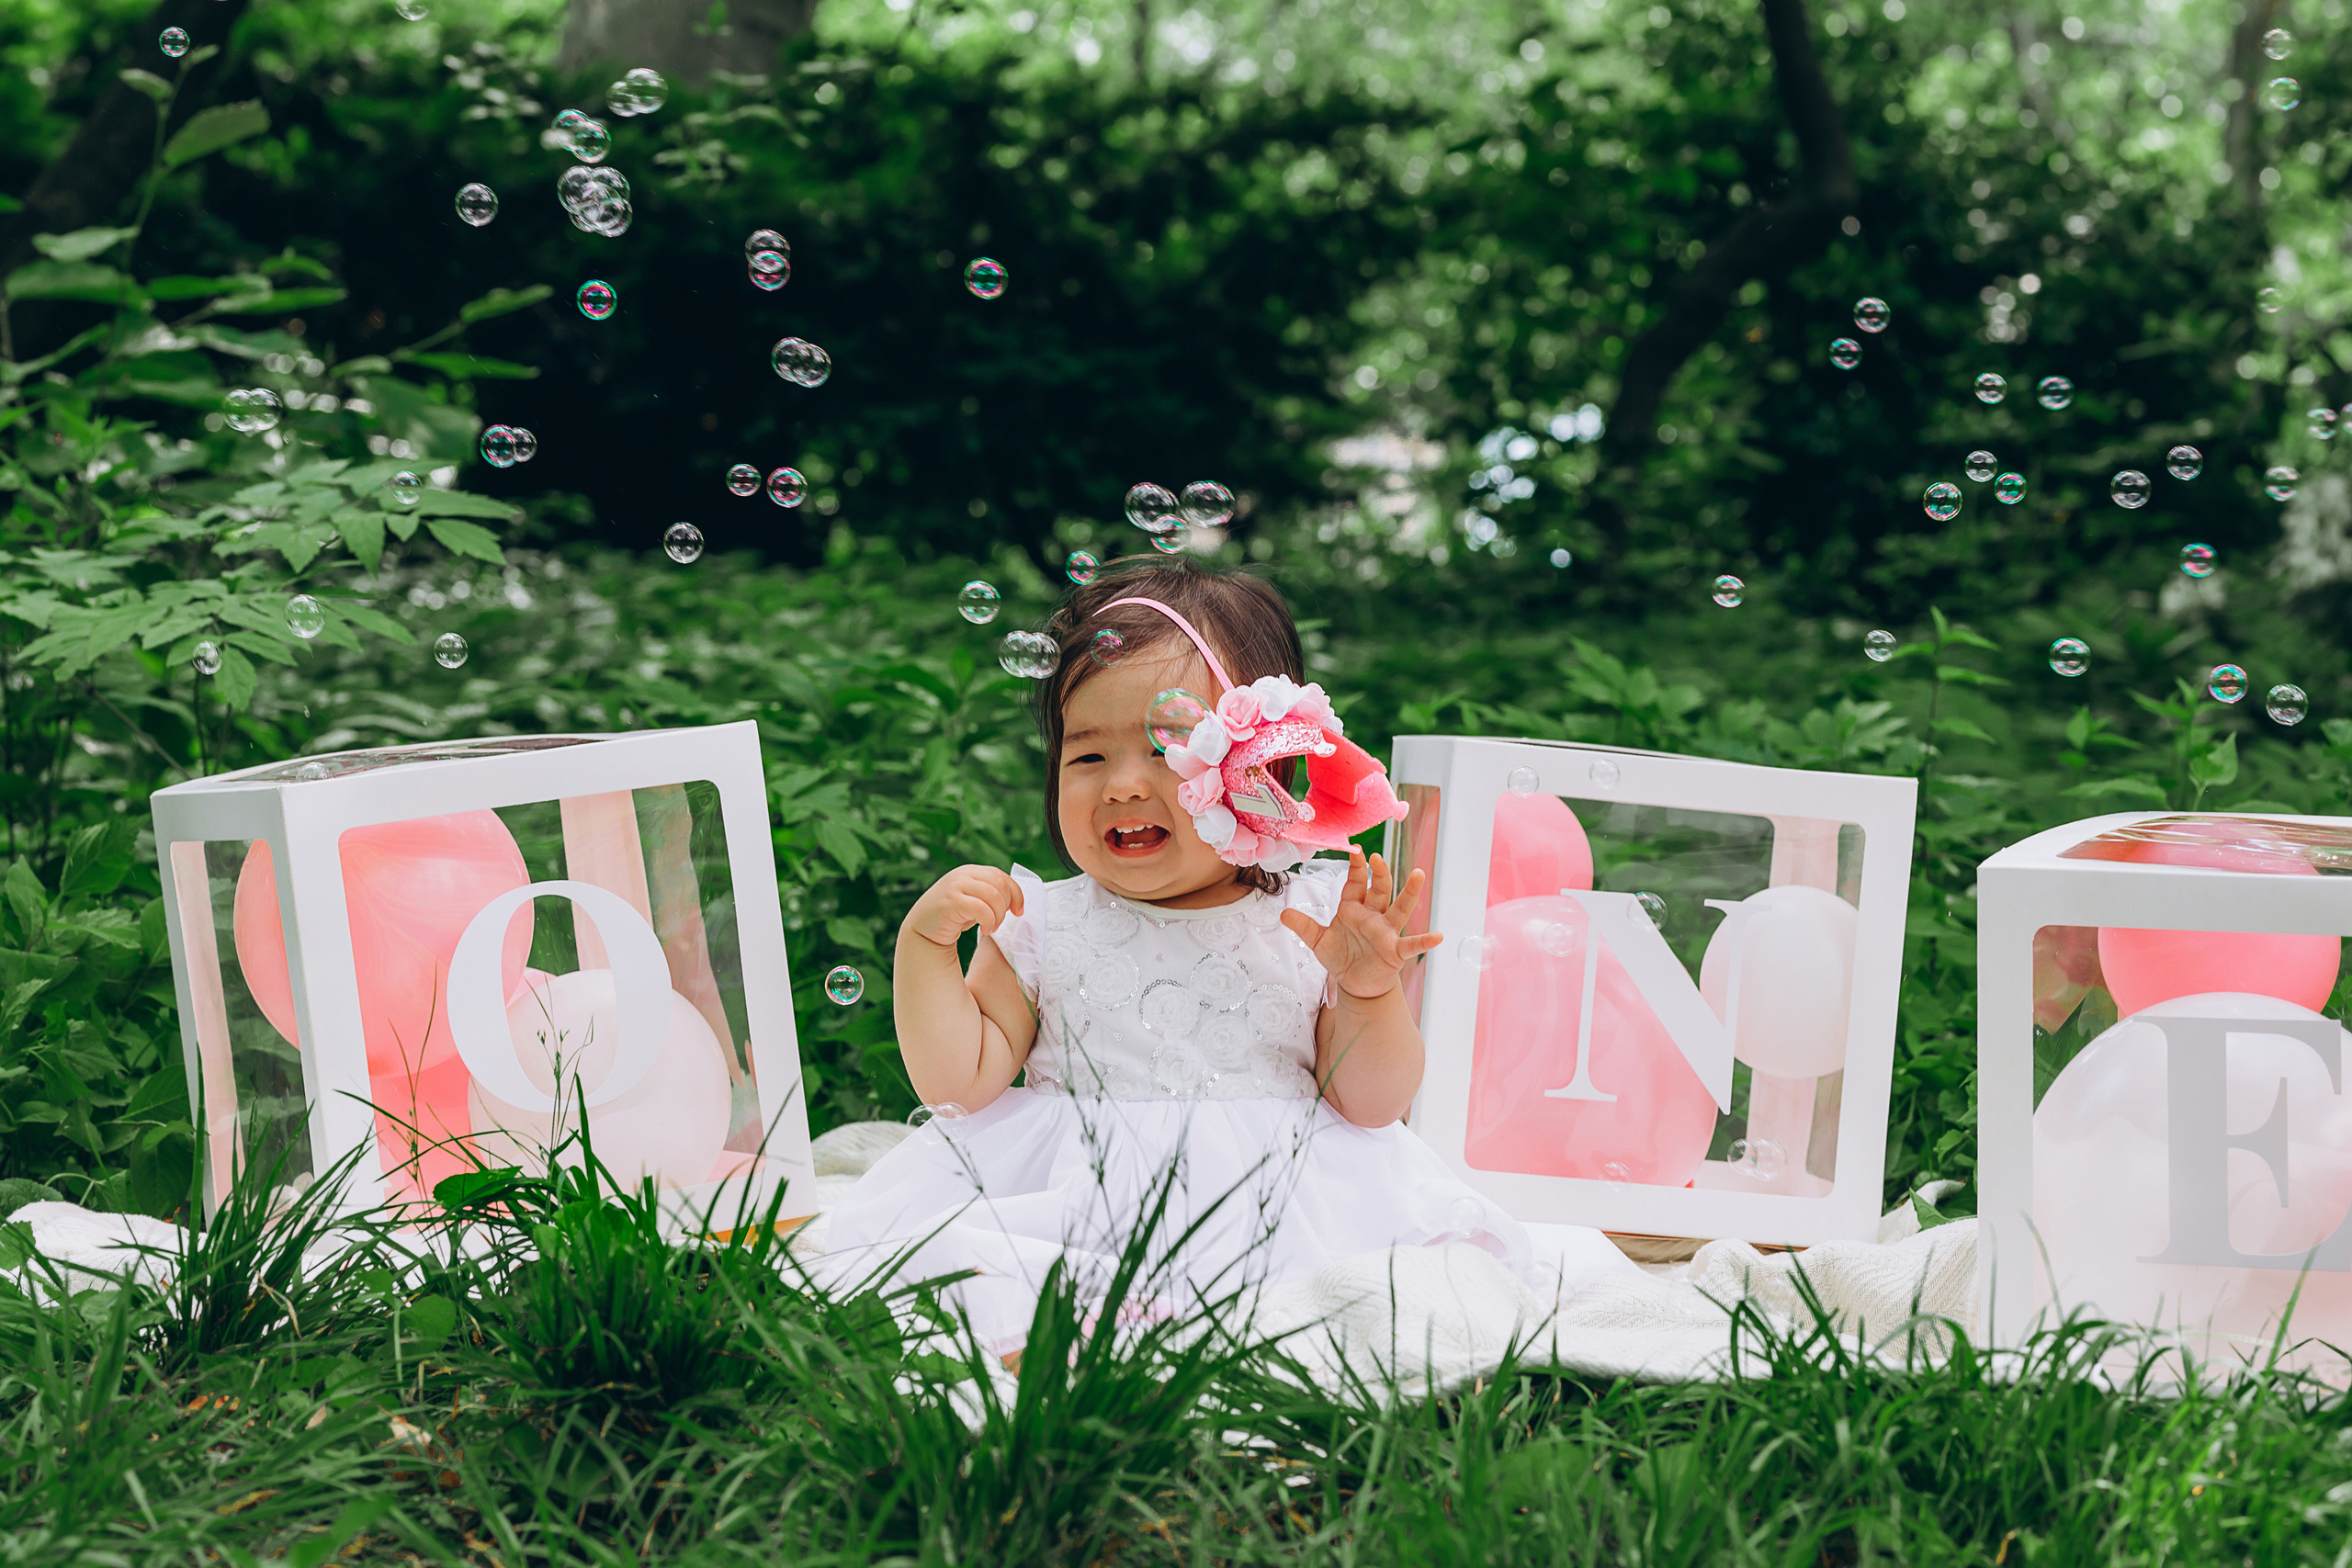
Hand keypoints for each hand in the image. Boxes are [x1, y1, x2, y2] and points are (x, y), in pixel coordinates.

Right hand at [903, 865, 1024, 950]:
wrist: (922, 929)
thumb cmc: (953, 916)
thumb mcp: (974, 899)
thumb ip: (990, 893)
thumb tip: (1016, 897)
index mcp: (971, 871)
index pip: (1002, 876)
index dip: (1016, 894)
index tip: (1019, 912)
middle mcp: (963, 874)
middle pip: (1000, 885)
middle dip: (1005, 907)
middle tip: (998, 923)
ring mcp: (956, 886)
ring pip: (993, 896)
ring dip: (998, 916)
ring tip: (991, 927)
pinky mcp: (951, 901)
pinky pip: (981, 908)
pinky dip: (989, 921)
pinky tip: (985, 929)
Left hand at [1279, 846, 1441, 1000]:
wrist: (1355, 983)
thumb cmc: (1341, 956)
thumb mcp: (1319, 941)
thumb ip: (1304, 926)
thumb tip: (1283, 913)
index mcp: (1353, 908)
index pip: (1355, 883)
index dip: (1356, 867)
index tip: (1356, 850)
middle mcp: (1373, 915)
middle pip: (1379, 890)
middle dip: (1379, 874)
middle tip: (1378, 858)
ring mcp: (1386, 932)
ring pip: (1399, 908)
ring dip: (1409, 892)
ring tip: (1419, 874)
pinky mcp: (1395, 951)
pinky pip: (1411, 944)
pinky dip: (1424, 941)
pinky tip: (1438, 936)